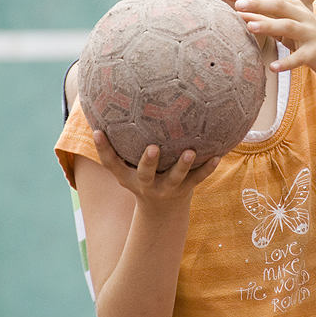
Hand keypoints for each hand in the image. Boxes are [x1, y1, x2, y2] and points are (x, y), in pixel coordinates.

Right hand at [92, 130, 219, 212]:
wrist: (162, 210)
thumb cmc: (144, 174)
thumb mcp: (129, 165)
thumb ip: (124, 141)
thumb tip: (111, 106)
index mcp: (128, 177)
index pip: (111, 163)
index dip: (102, 149)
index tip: (98, 131)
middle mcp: (146, 184)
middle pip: (145, 174)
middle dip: (148, 162)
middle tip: (152, 148)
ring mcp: (167, 188)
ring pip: (175, 177)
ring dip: (183, 165)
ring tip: (190, 152)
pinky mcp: (185, 189)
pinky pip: (198, 178)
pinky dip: (207, 168)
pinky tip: (217, 156)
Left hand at [228, 0, 315, 79]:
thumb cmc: (312, 40)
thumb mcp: (289, 28)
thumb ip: (267, 20)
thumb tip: (241, 13)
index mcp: (296, 8)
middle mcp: (303, 17)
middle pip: (279, 5)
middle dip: (257, 3)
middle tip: (236, 4)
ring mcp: (310, 34)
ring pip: (289, 26)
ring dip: (269, 25)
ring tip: (250, 26)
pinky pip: (299, 57)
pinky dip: (286, 62)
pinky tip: (272, 67)